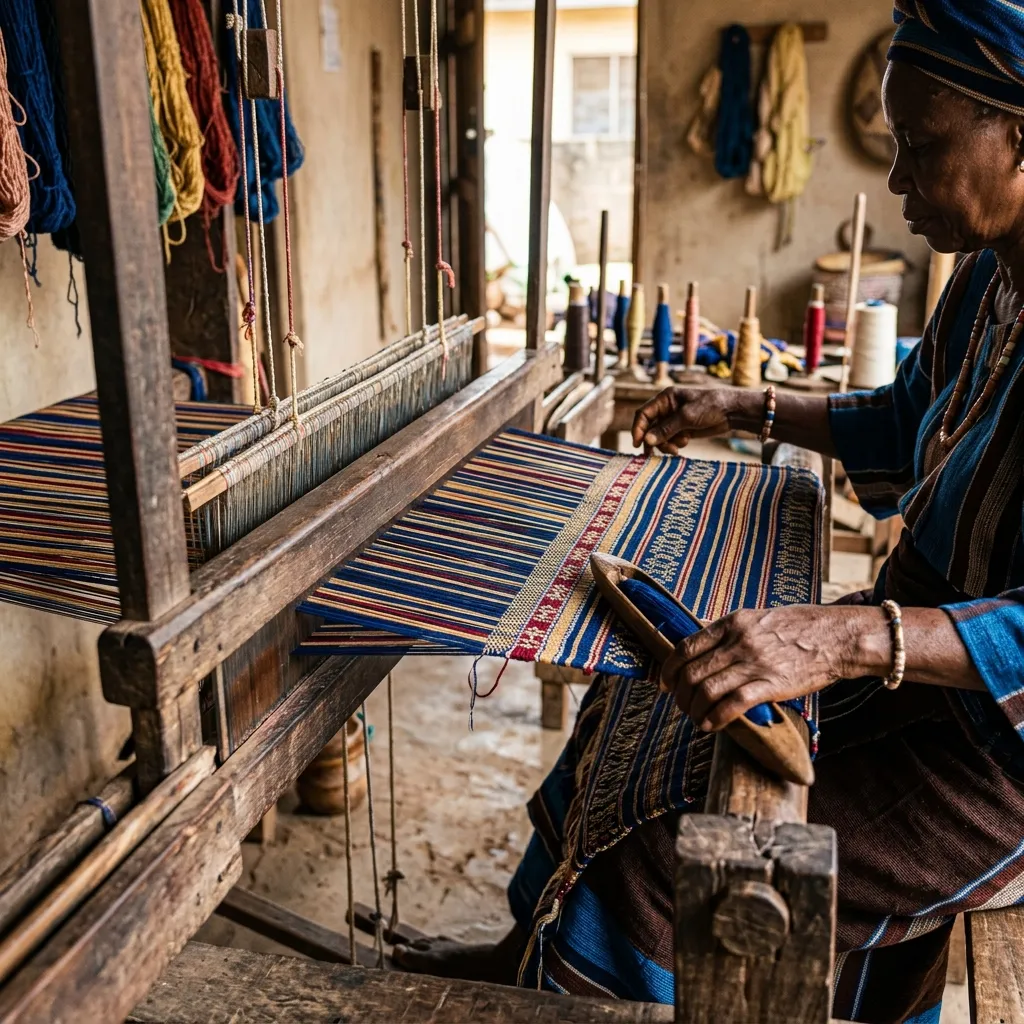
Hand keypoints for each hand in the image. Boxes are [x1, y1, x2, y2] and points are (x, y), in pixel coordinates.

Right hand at [631, 387, 758, 454]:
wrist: (731, 412)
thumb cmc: (710, 406)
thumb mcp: (686, 417)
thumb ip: (666, 429)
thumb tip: (647, 440)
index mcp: (665, 399)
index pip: (643, 414)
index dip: (638, 428)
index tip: (638, 443)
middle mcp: (666, 409)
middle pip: (649, 428)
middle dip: (653, 441)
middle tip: (652, 454)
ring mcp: (674, 420)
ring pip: (659, 436)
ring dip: (665, 444)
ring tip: (676, 449)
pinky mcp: (682, 429)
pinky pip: (670, 440)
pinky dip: (674, 444)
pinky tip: (685, 443)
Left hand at [660, 605, 880, 730]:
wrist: (837, 636)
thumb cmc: (798, 628)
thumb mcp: (757, 619)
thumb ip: (730, 634)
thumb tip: (704, 652)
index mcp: (732, 622)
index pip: (686, 647)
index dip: (670, 669)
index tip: (665, 683)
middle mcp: (739, 641)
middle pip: (692, 672)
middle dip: (680, 695)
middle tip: (682, 706)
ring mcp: (755, 663)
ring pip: (707, 690)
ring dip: (695, 710)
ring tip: (697, 719)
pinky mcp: (772, 684)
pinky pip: (733, 704)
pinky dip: (716, 718)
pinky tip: (711, 725)